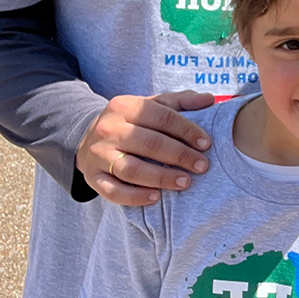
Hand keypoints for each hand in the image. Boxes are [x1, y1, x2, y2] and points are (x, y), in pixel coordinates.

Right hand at [76, 91, 214, 205]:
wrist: (88, 139)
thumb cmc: (131, 123)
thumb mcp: (151, 106)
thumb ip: (180, 102)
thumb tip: (210, 100)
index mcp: (124, 106)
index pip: (161, 117)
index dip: (187, 130)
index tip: (206, 144)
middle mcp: (108, 128)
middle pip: (149, 143)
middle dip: (180, 155)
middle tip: (202, 166)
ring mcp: (98, 154)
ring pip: (132, 169)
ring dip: (161, 177)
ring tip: (185, 182)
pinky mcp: (93, 177)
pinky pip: (113, 191)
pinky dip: (135, 196)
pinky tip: (156, 197)